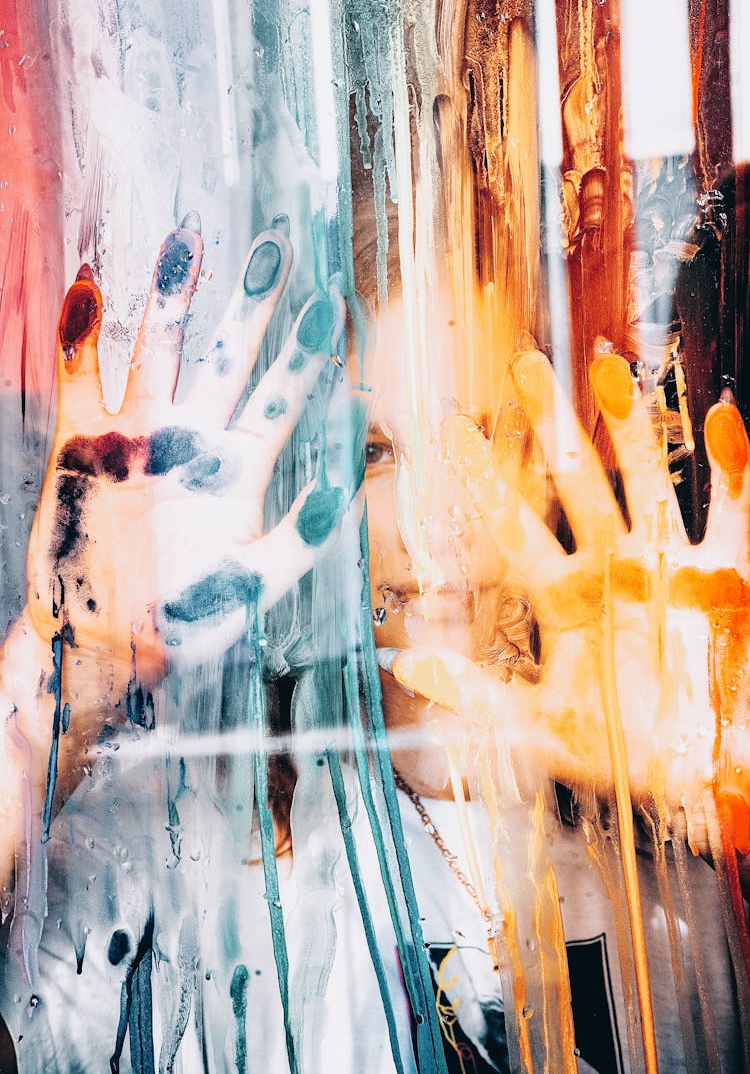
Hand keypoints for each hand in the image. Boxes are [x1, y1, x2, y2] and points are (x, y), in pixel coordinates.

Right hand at [24, 214, 345, 711]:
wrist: (102, 645)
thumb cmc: (185, 624)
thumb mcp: (251, 585)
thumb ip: (298, 540)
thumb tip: (347, 491)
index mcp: (239, 469)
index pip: (281, 398)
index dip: (305, 354)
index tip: (332, 306)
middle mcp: (194, 439)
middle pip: (227, 357)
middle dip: (250, 307)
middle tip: (276, 250)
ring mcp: (137, 434)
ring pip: (155, 349)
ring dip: (169, 298)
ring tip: (186, 240)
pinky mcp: (82, 441)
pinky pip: (80, 374)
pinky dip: (80, 334)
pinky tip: (87, 287)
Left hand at [390, 349, 749, 839]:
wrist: (709, 772)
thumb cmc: (628, 757)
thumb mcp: (542, 729)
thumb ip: (477, 696)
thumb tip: (406, 661)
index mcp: (565, 599)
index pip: (513, 527)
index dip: (483, 480)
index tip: (448, 428)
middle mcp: (614, 568)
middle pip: (578, 482)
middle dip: (553, 425)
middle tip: (526, 365)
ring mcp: (671, 565)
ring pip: (648, 477)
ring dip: (630, 424)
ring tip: (606, 366)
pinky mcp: (731, 574)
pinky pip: (735, 508)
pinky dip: (734, 464)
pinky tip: (722, 415)